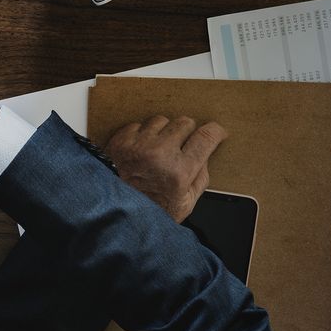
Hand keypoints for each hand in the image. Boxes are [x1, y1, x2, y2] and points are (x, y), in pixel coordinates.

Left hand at [103, 116, 226, 221]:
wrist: (113, 210)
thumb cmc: (149, 209)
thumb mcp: (186, 203)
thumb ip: (201, 178)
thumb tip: (206, 154)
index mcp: (179, 171)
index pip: (205, 137)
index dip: (215, 131)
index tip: (216, 131)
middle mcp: (160, 154)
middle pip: (184, 123)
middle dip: (187, 133)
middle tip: (181, 146)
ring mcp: (138, 145)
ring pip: (161, 120)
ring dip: (163, 132)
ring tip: (157, 150)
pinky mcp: (121, 141)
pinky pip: (139, 125)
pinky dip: (142, 135)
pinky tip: (140, 151)